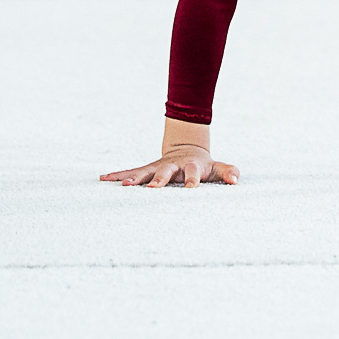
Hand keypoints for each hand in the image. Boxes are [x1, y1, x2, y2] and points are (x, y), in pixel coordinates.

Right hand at [101, 144, 238, 187]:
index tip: (191, 189)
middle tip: (153, 189)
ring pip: (144, 172)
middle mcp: (172, 166)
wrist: (187, 149)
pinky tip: (102, 179)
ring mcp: (157, 167)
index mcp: (191, 166)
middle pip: (165, 172)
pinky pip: (130, 172)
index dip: (192, 180)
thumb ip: (228, 172)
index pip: (193, 173)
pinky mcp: (146, 170)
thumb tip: (236, 180)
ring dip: (134, 179)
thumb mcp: (218, 168)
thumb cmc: (204, 165)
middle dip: (159, 180)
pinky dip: (117, 175)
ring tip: (123, 186)